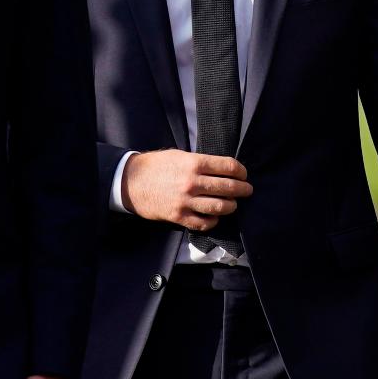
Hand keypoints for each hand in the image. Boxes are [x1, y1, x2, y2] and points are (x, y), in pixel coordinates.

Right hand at [121, 150, 251, 230]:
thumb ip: (201, 162)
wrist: (131, 182)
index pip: (229, 167)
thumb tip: (223, 168)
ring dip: (231, 206)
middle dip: (243, 189)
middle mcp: (192, 182)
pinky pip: (204, 223)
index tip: (243, 174)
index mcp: (194, 163)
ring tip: (233, 204)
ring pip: (220, 207)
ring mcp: (186, 201)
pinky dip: (213, 221)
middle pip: (228, 188)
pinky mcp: (178, 216)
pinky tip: (214, 216)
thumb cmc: (156, 166)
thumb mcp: (179, 156)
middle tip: (246, 190)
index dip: (241, 171)